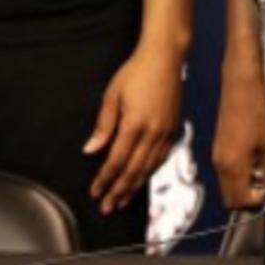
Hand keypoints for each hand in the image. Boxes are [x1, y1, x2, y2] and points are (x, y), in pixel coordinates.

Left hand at [85, 43, 182, 216]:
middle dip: (119, 190)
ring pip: (149, 168)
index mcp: (134, 124)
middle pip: (133, 170)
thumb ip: (103, 125)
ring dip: (134, 186)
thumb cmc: (136, 71)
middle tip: (107, 206)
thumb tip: (91, 149)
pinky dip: (150, 172)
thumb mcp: (113, 95)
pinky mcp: (173, 129)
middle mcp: (152, 133)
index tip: (95, 192)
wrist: (165, 58)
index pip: (116, 161)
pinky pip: (161, 158)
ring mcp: (165, 132)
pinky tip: (142, 178)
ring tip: (123, 199)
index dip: (105, 179)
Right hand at [211, 58, 264, 209]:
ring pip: (228, 185)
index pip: (240, 202)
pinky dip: (239, 174)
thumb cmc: (259, 110)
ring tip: (263, 171)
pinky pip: (226, 171)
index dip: (258, 202)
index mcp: (232, 166)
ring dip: (244, 186)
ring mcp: (216, 154)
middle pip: (230, 198)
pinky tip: (254, 159)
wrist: (241, 81)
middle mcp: (219, 164)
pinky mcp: (218, 145)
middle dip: (249, 198)